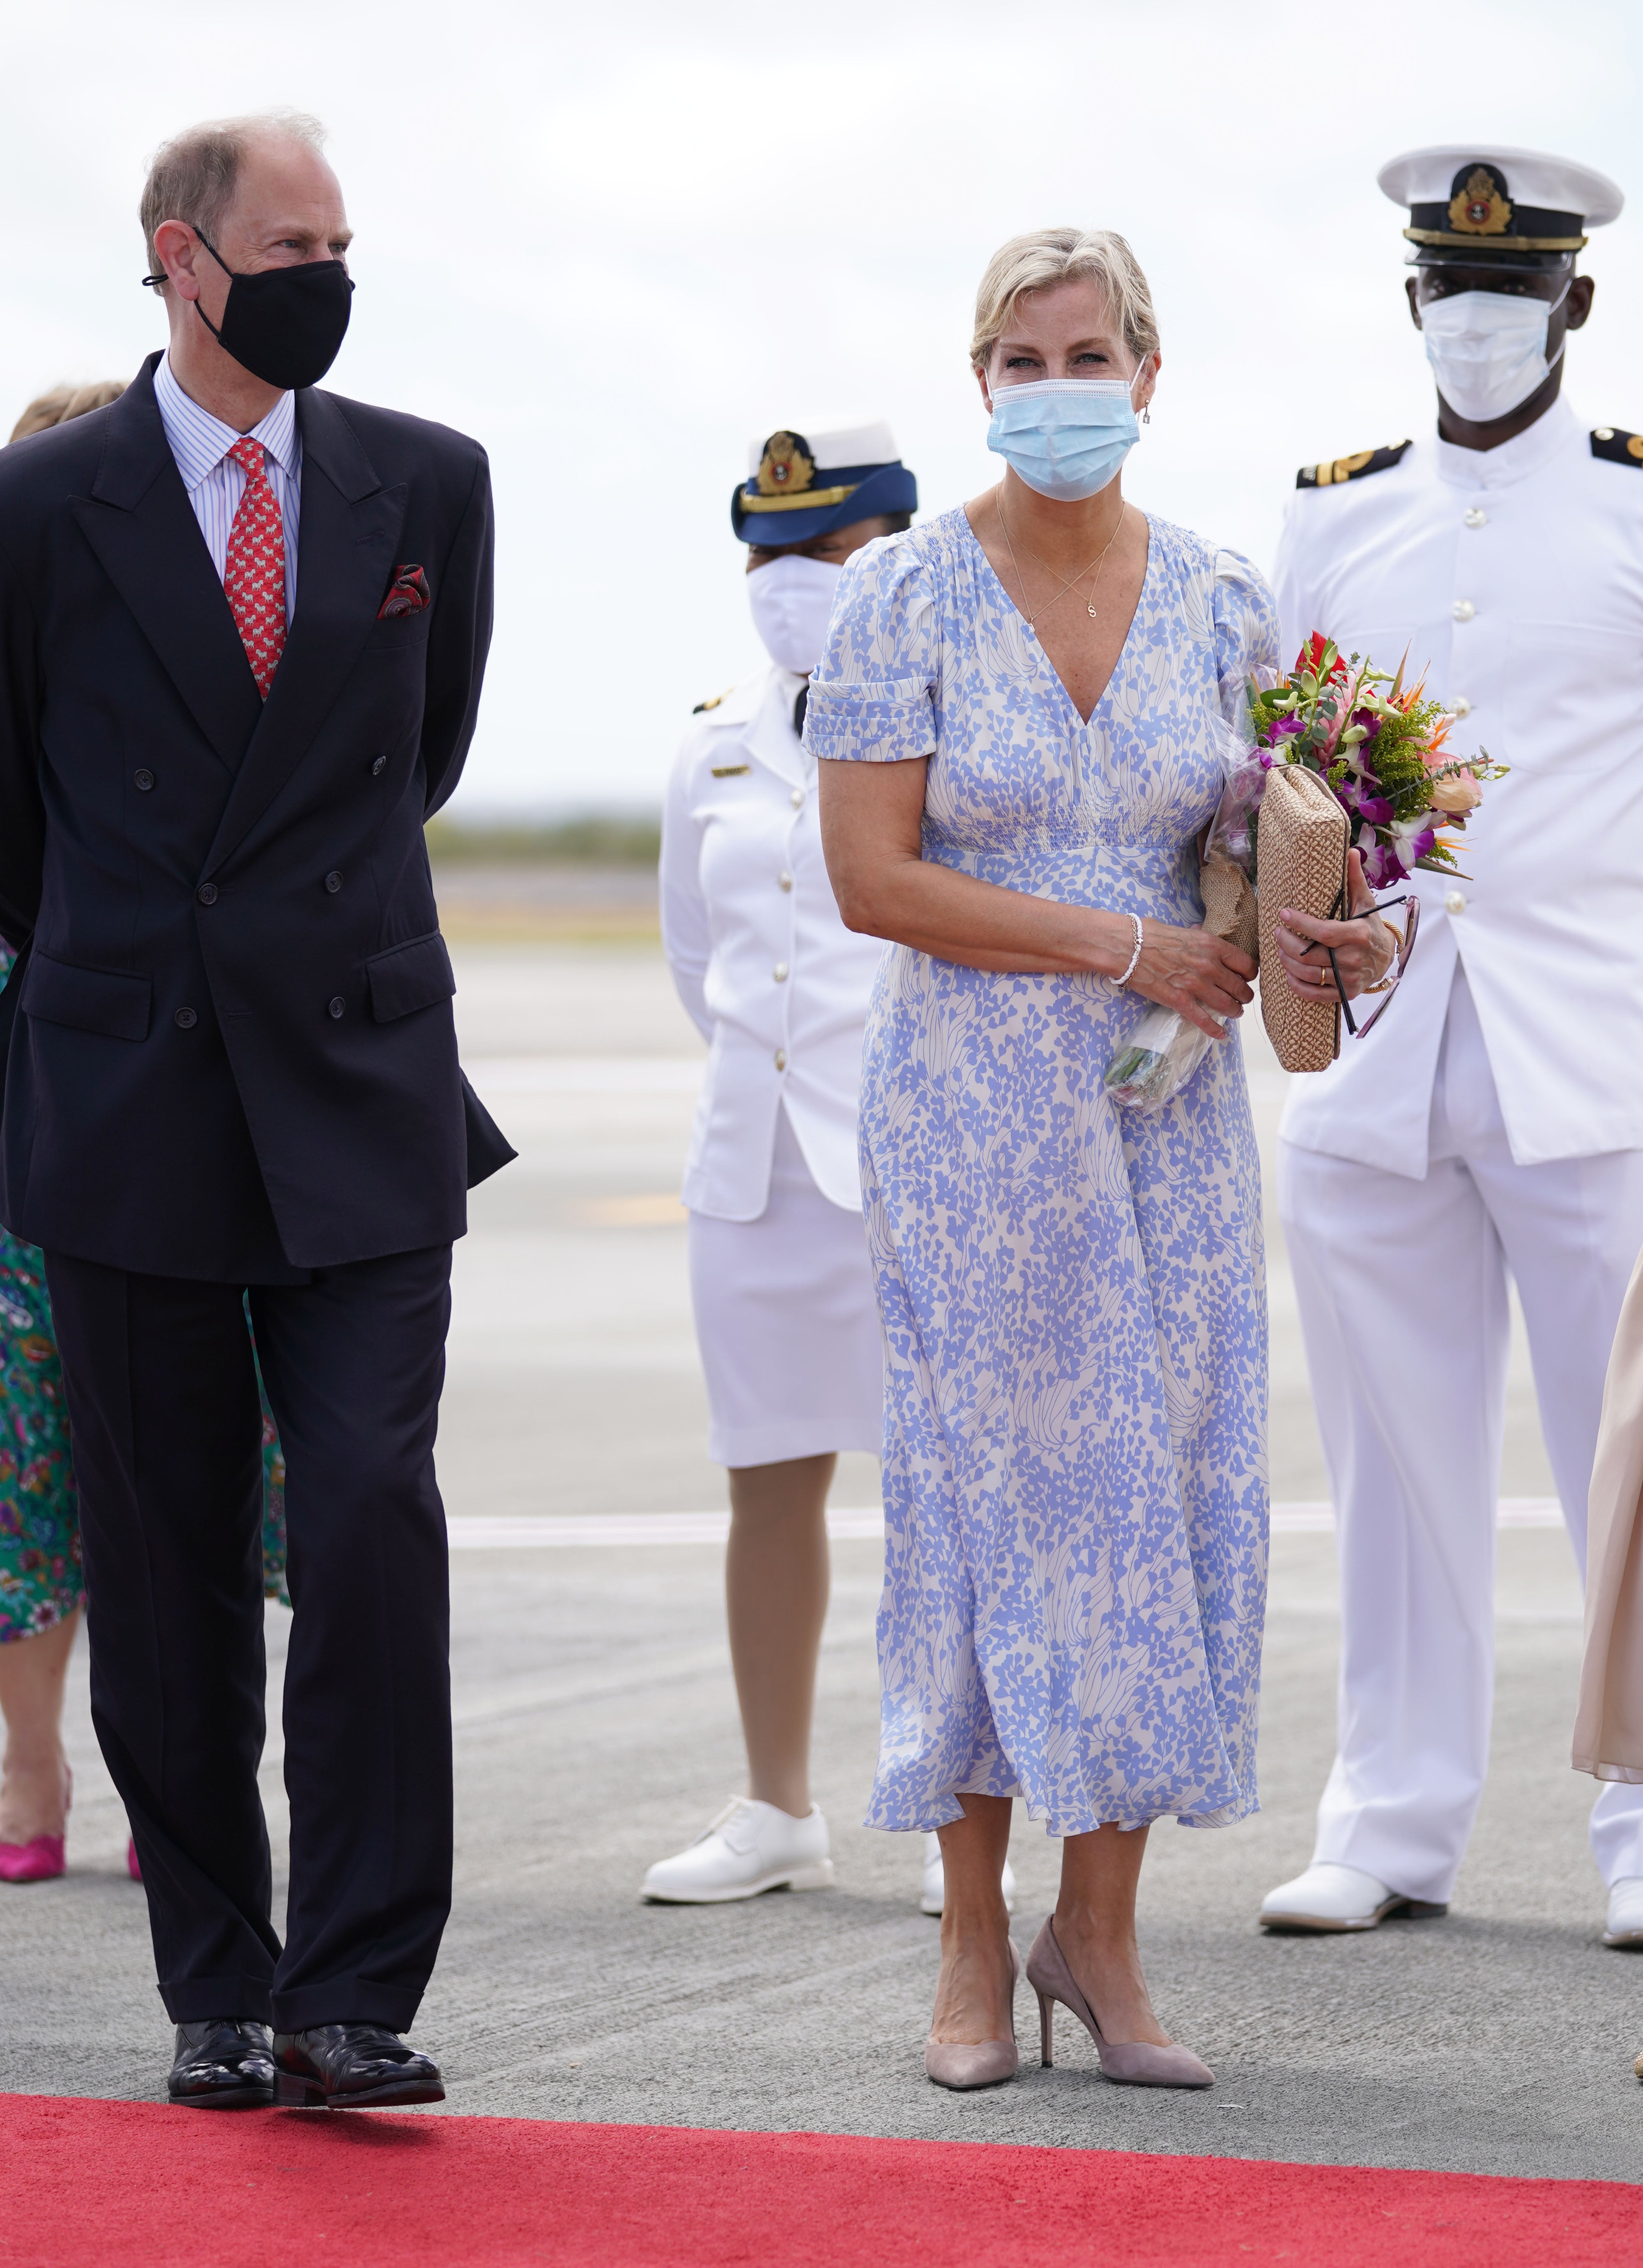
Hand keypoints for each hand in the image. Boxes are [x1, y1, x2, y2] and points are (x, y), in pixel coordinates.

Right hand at [1127, 921, 1255, 1039]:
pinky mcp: (1179, 1001)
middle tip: (1242, 999)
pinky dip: (1214, 1029)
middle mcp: (1209, 966)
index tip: (1247, 979)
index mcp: (1212, 946)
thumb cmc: (1151, 935)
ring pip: (1227, 1005)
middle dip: (1244, 996)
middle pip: (1240, 988)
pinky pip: (1203, 1020)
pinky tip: (1221, 1034)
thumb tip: (1201, 933)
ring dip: (1234, 1011)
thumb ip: (1199, 937)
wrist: (1127, 947)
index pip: (1246, 965)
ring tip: (1234, 1013)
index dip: (1250, 975)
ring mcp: (1195, 985)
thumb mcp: (1184, 931)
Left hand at [1272, 850, 1397, 1004]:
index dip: (1300, 924)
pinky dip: (1296, 984)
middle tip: (1277, 933)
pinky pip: (1313, 993)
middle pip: (1309, 955)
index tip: (1284, 914)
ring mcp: (1348, 979)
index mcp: (1358, 934)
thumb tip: (1350, 851)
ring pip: (1307, 974)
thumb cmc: (1370, 926)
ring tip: (1279, 949)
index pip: (1322, 932)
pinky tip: (1288, 973)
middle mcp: (1353, 959)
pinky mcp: (1344, 993)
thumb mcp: (1365, 902)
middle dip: (1287, 943)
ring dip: (1287, 961)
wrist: (1386, 958)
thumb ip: (1355, 879)